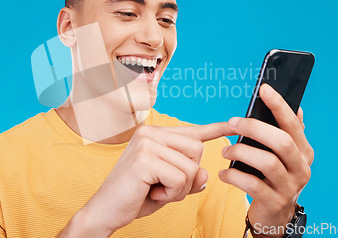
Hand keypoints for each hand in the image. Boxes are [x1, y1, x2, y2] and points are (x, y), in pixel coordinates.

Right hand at [74, 122, 231, 236]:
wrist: (105, 211)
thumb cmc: (135, 196)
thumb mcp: (169, 186)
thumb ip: (189, 176)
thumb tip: (205, 174)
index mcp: (154, 135)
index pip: (191, 131)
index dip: (214, 129)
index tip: (233, 124)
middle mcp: (150, 133)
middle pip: (197, 150)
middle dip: (188, 176)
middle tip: (162, 186)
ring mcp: (146, 144)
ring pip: (191, 166)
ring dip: (179, 188)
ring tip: (155, 189)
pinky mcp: (145, 159)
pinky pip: (180, 178)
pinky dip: (172, 193)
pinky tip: (152, 193)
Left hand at [219, 83, 313, 236]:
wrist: (274, 215)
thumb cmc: (273, 177)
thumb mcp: (284, 155)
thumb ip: (288, 133)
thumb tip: (296, 106)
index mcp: (304, 152)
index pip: (293, 125)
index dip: (279, 106)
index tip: (264, 89)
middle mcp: (302, 168)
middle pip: (281, 141)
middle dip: (254, 128)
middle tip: (232, 123)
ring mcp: (290, 187)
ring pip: (267, 162)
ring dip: (240, 152)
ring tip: (225, 151)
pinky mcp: (275, 202)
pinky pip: (253, 185)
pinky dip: (234, 176)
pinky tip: (224, 173)